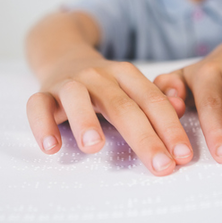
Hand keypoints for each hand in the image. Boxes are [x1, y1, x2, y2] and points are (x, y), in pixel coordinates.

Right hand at [26, 56, 193, 175]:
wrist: (63, 57)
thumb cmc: (104, 86)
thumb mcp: (131, 88)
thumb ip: (155, 101)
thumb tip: (181, 107)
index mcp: (126, 74)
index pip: (152, 101)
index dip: (170, 128)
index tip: (183, 156)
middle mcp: (98, 75)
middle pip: (122, 106)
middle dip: (144, 137)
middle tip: (161, 165)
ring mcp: (69, 83)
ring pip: (76, 98)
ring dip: (85, 121)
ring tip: (95, 147)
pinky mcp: (43, 93)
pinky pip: (38, 106)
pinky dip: (42, 125)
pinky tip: (51, 148)